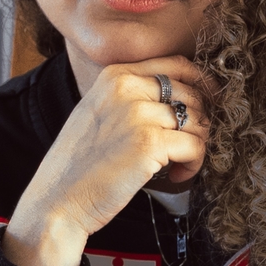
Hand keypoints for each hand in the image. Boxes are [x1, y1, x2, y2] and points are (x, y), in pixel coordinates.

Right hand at [4, 58, 214, 265]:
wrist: (57, 200)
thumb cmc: (80, 164)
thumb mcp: (99, 112)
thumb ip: (132, 96)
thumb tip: (182, 97)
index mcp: (115, 75)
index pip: (176, 65)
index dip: (200, 84)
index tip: (208, 104)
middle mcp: (126, 87)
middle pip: (191, 94)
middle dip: (200, 122)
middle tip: (188, 147)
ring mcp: (138, 114)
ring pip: (198, 121)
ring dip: (197, 146)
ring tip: (179, 165)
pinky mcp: (150, 144)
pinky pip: (196, 146)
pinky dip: (194, 164)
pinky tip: (177, 176)